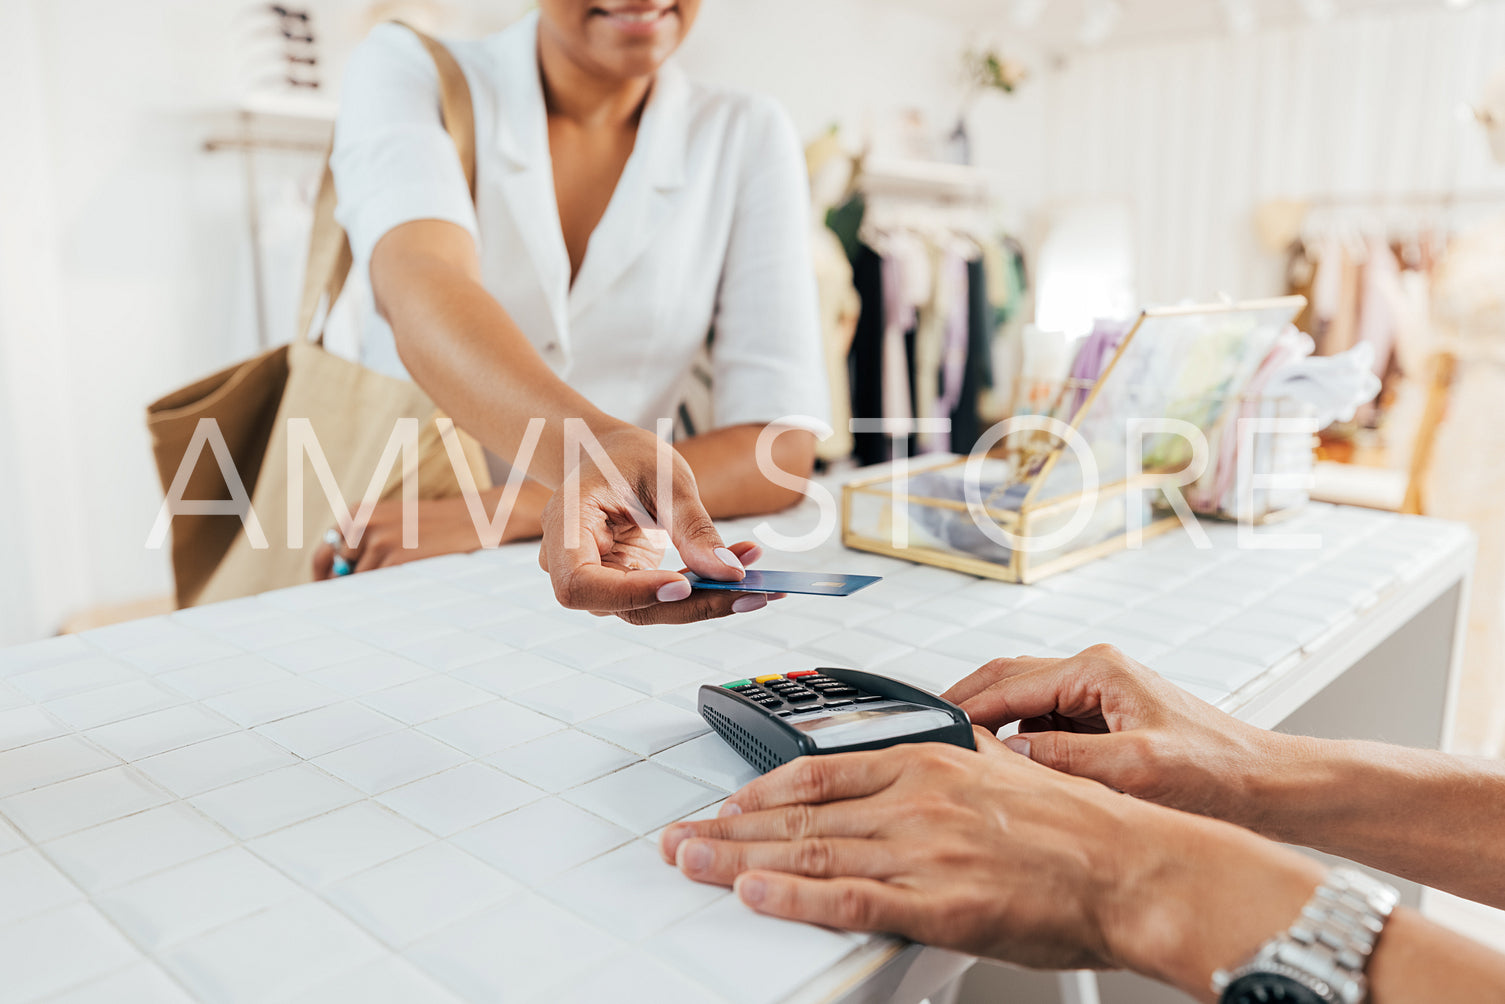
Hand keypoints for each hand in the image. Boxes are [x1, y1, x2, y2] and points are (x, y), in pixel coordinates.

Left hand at [312, 481, 552, 578]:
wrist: (476, 519)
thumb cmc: (436, 526)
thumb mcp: (395, 524)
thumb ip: (366, 545)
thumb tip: (339, 579)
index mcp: (359, 512)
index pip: (325, 551)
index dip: (323, 576)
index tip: (330, 593)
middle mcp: (362, 524)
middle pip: (335, 571)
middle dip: (343, 588)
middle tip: (350, 605)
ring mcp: (377, 541)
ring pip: (358, 583)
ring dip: (372, 593)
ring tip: (399, 588)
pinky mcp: (395, 558)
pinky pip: (378, 588)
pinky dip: (387, 595)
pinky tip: (409, 586)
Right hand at [538, 425, 766, 624]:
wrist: (609, 456)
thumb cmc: (627, 457)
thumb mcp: (665, 477)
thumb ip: (693, 527)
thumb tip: (730, 573)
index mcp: (564, 527)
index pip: (580, 584)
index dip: (629, 592)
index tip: (681, 585)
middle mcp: (573, 564)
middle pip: (625, 606)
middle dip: (691, 605)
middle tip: (753, 591)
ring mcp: (600, 580)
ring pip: (650, 610)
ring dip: (707, 601)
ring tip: (762, 585)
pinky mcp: (627, 586)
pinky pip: (666, 600)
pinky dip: (706, 592)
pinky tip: (747, 580)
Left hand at [659, 731, 1321, 995]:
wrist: (1137, 866)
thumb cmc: (1078, 827)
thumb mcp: (999, 772)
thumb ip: (941, 772)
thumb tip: (901, 777)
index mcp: (930, 762)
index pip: (821, 772)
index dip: (761, 790)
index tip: (725, 803)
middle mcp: (918, 798)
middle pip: (798, 812)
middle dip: (727, 825)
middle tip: (678, 835)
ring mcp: (925, 849)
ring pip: (808, 851)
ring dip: (737, 858)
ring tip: (690, 862)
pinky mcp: (940, 902)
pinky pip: (849, 898)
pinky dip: (792, 897)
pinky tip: (752, 894)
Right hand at [943, 645, 1290, 829]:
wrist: (1266, 787)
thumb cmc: (1218, 772)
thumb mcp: (1135, 769)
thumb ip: (1065, 758)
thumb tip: (1009, 751)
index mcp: (1099, 670)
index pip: (1010, 681)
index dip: (968, 707)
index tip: (935, 728)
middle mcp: (1096, 674)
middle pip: (1010, 679)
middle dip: (970, 705)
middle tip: (932, 735)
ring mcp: (1100, 697)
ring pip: (1025, 702)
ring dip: (995, 726)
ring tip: (964, 758)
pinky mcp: (1105, 722)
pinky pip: (1047, 725)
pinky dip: (1021, 743)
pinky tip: (1009, 771)